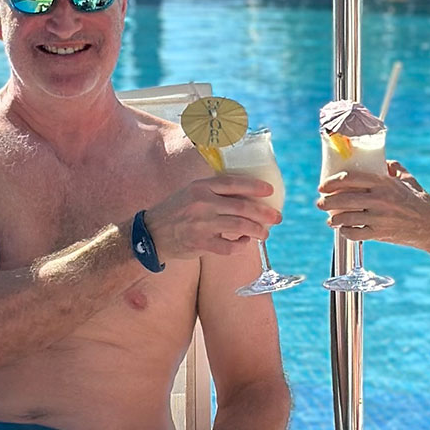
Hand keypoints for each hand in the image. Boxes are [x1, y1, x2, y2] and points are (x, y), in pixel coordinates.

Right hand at [143, 174, 280, 261]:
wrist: (152, 234)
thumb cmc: (177, 211)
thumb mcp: (191, 192)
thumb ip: (214, 191)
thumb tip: (247, 194)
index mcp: (201, 186)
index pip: (234, 183)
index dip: (255, 186)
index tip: (270, 191)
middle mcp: (202, 203)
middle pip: (243, 206)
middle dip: (265, 213)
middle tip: (277, 217)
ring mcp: (201, 224)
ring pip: (240, 226)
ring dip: (257, 230)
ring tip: (265, 234)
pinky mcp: (201, 243)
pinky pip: (229, 246)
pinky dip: (240, 245)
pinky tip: (244, 243)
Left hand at [315, 160, 429, 254]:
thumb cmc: (421, 202)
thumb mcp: (409, 180)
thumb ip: (394, 168)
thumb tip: (383, 161)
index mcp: (384, 183)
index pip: (350, 179)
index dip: (332, 182)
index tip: (323, 186)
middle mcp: (379, 199)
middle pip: (343, 199)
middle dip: (326, 202)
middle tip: (320, 203)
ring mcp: (378, 217)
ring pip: (345, 217)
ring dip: (333, 219)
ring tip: (330, 219)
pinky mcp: (379, 233)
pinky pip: (355, 234)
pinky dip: (346, 232)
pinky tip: (344, 230)